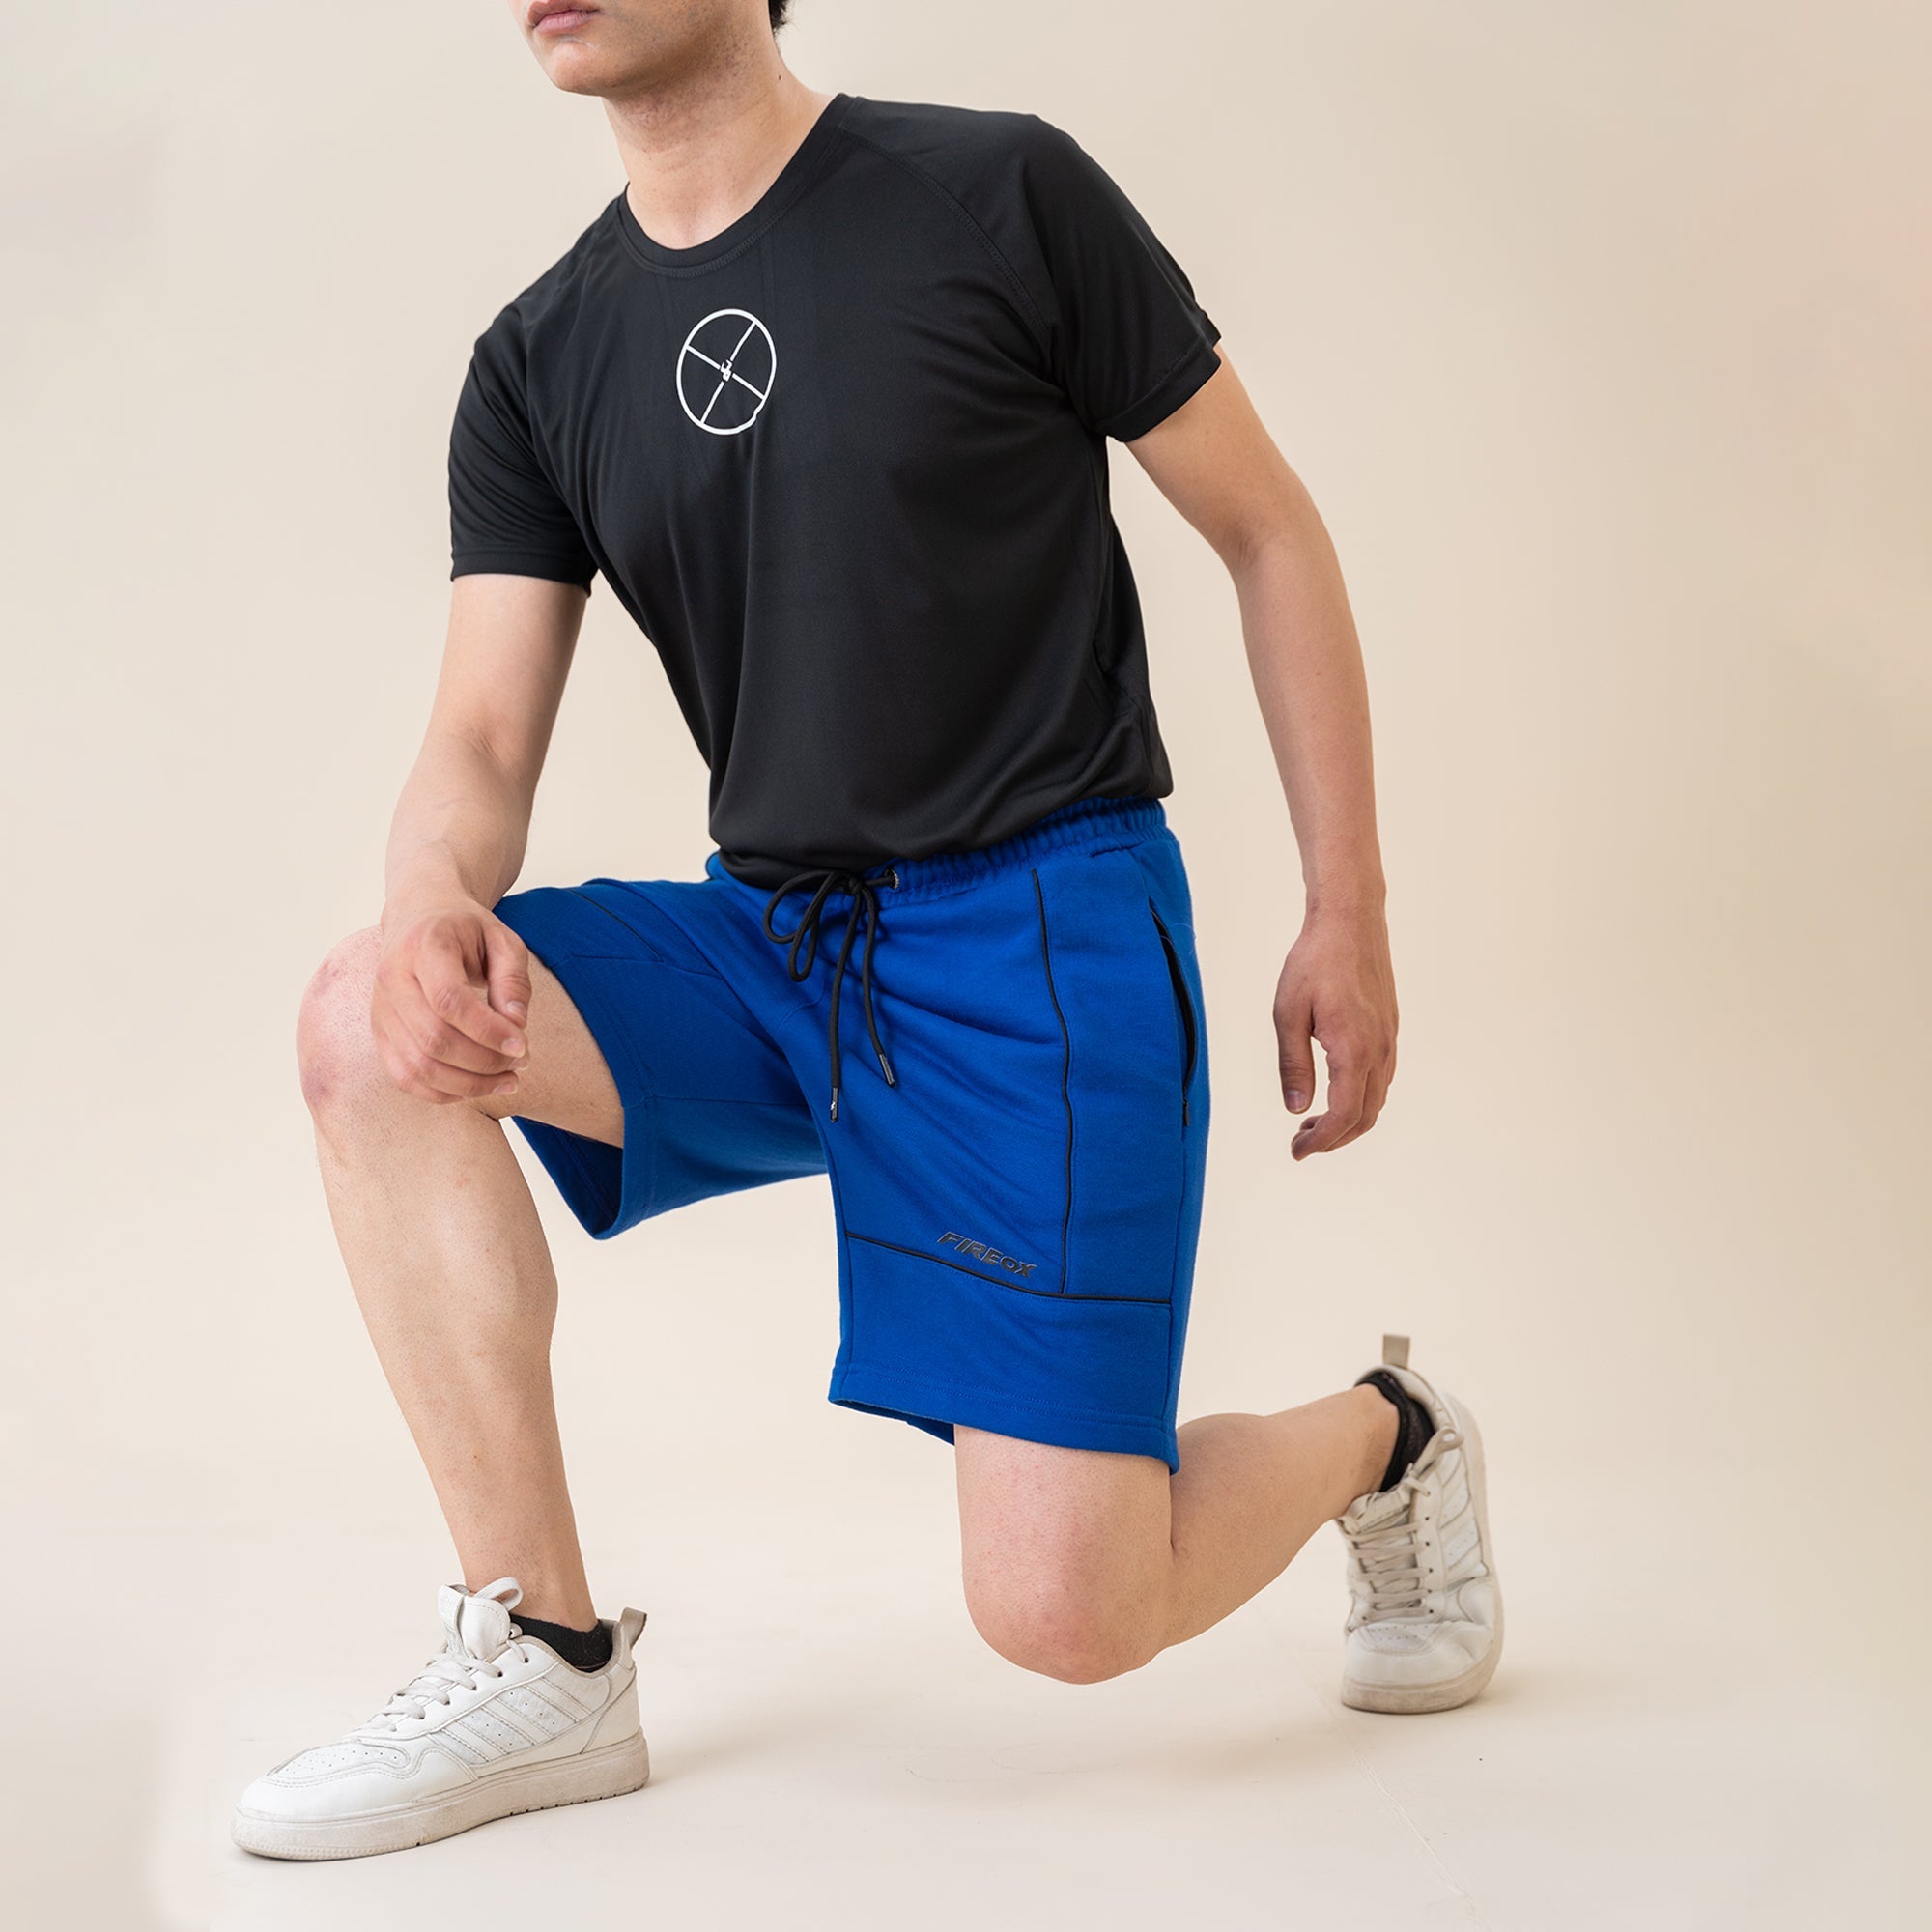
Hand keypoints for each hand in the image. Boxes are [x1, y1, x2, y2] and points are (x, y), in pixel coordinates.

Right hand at [371, 899, 532, 1105]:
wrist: (418, 916)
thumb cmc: (466, 929)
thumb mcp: (502, 939)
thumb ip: (513, 980)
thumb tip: (516, 1026)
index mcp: (424, 947)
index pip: (449, 1000)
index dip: (487, 1030)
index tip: (522, 1045)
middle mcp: (392, 978)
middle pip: (433, 1039)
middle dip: (483, 1062)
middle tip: (521, 1063)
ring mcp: (380, 1009)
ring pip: (417, 1066)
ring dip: (467, 1085)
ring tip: (507, 1081)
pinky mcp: (380, 1032)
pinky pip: (404, 1077)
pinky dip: (442, 1092)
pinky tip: (475, 1087)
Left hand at [1274, 904, 1397, 1158]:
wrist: (1351, 922)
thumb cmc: (1313, 962)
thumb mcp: (1287, 1013)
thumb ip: (1293, 1065)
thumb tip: (1296, 1109)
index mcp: (1354, 1049)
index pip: (1345, 1115)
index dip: (1321, 1142)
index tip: (1297, 1152)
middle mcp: (1379, 1051)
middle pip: (1365, 1117)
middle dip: (1333, 1139)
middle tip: (1299, 1143)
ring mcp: (1389, 1041)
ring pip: (1376, 1100)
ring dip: (1347, 1121)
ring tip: (1309, 1123)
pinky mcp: (1390, 1031)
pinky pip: (1380, 1080)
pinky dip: (1359, 1100)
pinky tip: (1332, 1093)